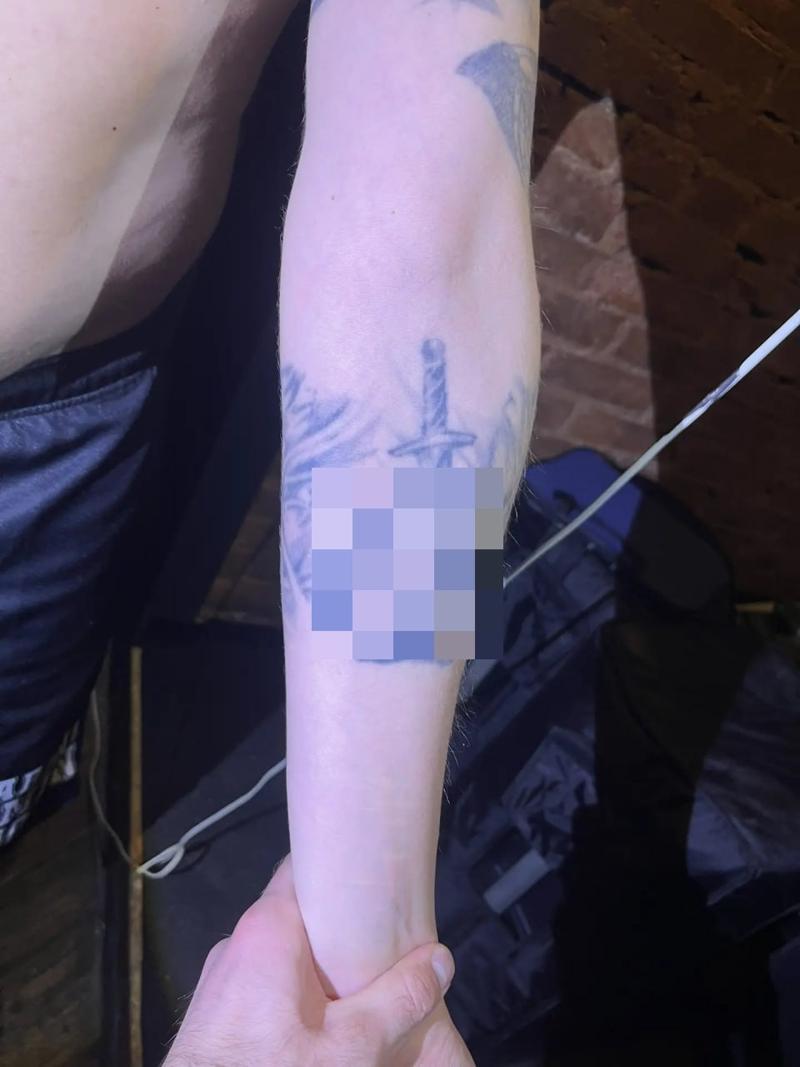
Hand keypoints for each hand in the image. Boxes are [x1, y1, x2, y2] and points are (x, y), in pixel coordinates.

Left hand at [163, 856, 473, 1066]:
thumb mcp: (349, 1047)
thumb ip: (398, 1001)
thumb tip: (439, 962)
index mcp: (267, 929)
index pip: (308, 867)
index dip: (348, 870)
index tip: (386, 883)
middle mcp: (237, 945)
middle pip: (303, 920)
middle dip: (345, 937)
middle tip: (390, 954)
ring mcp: (222, 984)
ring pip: (285, 962)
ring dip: (321, 976)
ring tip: (363, 997)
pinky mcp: (215, 1019)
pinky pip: (265, 993)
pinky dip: (297, 1003)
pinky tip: (323, 1032)